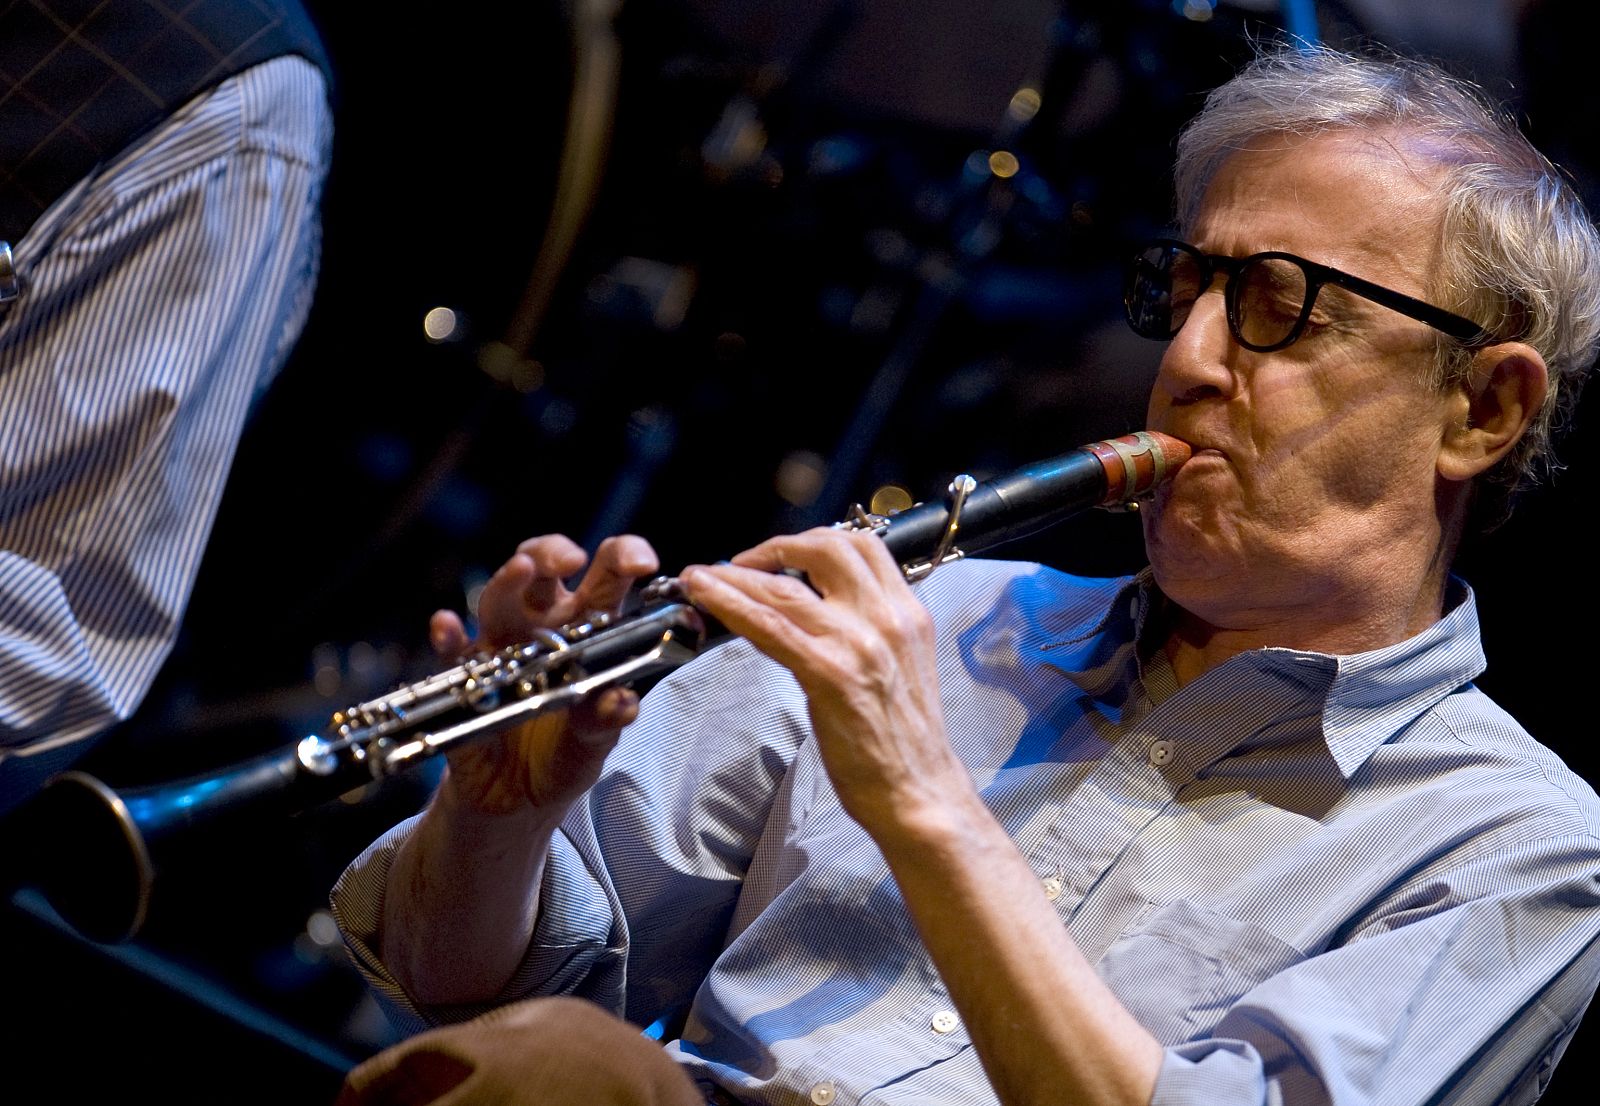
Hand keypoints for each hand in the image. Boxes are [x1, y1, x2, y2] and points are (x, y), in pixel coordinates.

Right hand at [429, 534, 659, 819]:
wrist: (515, 802)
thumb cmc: (564, 757)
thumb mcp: (593, 745)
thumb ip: (605, 722)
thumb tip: (622, 702)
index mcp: (589, 631)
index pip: (609, 577)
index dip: (625, 556)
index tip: (640, 562)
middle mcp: (543, 627)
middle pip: (546, 569)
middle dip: (555, 553)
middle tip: (570, 560)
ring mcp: (500, 647)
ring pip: (500, 596)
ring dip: (508, 580)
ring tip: (520, 569)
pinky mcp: (465, 677)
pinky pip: (452, 651)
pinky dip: (449, 637)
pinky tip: (447, 626)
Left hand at [679, 528, 969, 835]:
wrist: (920, 791)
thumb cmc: (905, 740)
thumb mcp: (899, 665)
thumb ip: (868, 630)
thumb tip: (820, 611)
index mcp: (908, 613)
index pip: (863, 546)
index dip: (815, 539)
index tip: (784, 553)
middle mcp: (887, 618)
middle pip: (825, 549)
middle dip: (775, 547)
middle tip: (742, 562)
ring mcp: (857, 643)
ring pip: (785, 587)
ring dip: (735, 574)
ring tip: (703, 576)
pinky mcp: (829, 674)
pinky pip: (769, 625)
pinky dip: (730, 603)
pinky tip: (703, 594)